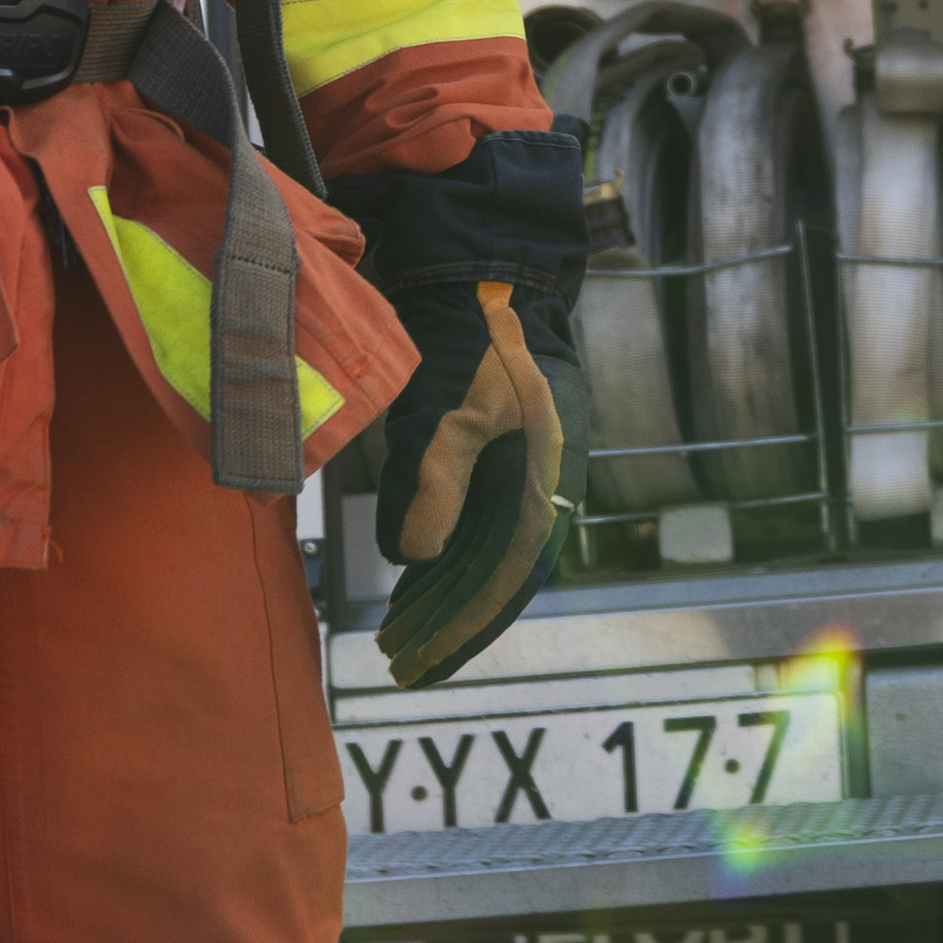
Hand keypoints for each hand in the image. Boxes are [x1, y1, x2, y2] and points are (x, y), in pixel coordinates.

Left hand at [335, 128, 580, 690]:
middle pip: (493, 579)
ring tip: (395, 635)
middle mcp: (542, 487)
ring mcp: (522, 473)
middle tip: (398, 665)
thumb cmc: (475, 340)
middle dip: (445, 625)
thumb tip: (412, 557)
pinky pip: (474, 524)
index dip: (462, 628)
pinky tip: (410, 578)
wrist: (492, 278)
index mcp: (547, 482)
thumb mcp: (451, 412)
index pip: (505, 579)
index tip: (420, 663)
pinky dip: (442, 557)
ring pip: (481, 556)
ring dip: (440, 597)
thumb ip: (435, 486)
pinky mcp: (499, 458)